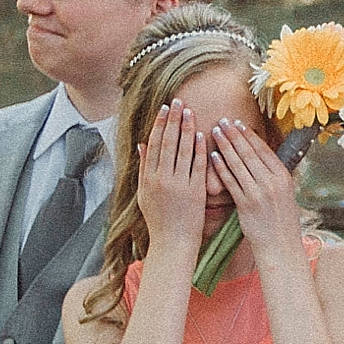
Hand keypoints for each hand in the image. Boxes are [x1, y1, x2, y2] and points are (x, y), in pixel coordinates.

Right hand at [137, 99, 209, 258]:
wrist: (172, 243)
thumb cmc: (159, 219)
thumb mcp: (143, 194)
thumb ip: (143, 168)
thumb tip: (140, 144)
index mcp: (148, 179)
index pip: (153, 145)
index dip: (159, 124)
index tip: (164, 108)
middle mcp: (161, 180)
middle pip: (167, 143)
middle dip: (173, 120)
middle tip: (178, 100)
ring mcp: (178, 185)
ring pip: (182, 150)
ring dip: (186, 128)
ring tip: (189, 110)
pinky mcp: (195, 191)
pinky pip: (197, 165)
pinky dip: (199, 148)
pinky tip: (202, 133)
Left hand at [206, 118, 305, 267]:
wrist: (280, 246)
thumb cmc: (281, 220)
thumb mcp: (284, 193)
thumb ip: (273, 175)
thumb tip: (261, 157)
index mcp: (283, 176)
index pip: (263, 149)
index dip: (249, 134)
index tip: (237, 122)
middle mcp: (272, 181)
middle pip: (249, 152)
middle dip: (234, 134)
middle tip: (222, 120)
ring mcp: (259, 193)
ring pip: (238, 163)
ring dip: (225, 146)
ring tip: (214, 132)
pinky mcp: (246, 205)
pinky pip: (231, 182)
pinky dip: (221, 167)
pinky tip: (212, 157)